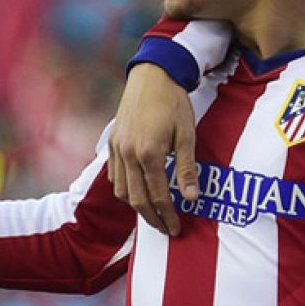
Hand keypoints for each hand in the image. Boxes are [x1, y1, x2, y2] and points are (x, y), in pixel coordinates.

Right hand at [107, 64, 198, 235]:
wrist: (152, 76)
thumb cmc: (174, 103)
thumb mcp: (187, 135)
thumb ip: (187, 168)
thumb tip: (192, 198)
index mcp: (149, 154)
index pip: (158, 196)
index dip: (167, 216)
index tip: (176, 229)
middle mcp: (128, 155)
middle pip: (137, 199)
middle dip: (152, 219)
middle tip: (165, 229)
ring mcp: (117, 149)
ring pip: (121, 190)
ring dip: (136, 206)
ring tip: (153, 213)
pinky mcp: (112, 142)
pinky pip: (114, 175)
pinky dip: (124, 189)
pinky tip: (136, 191)